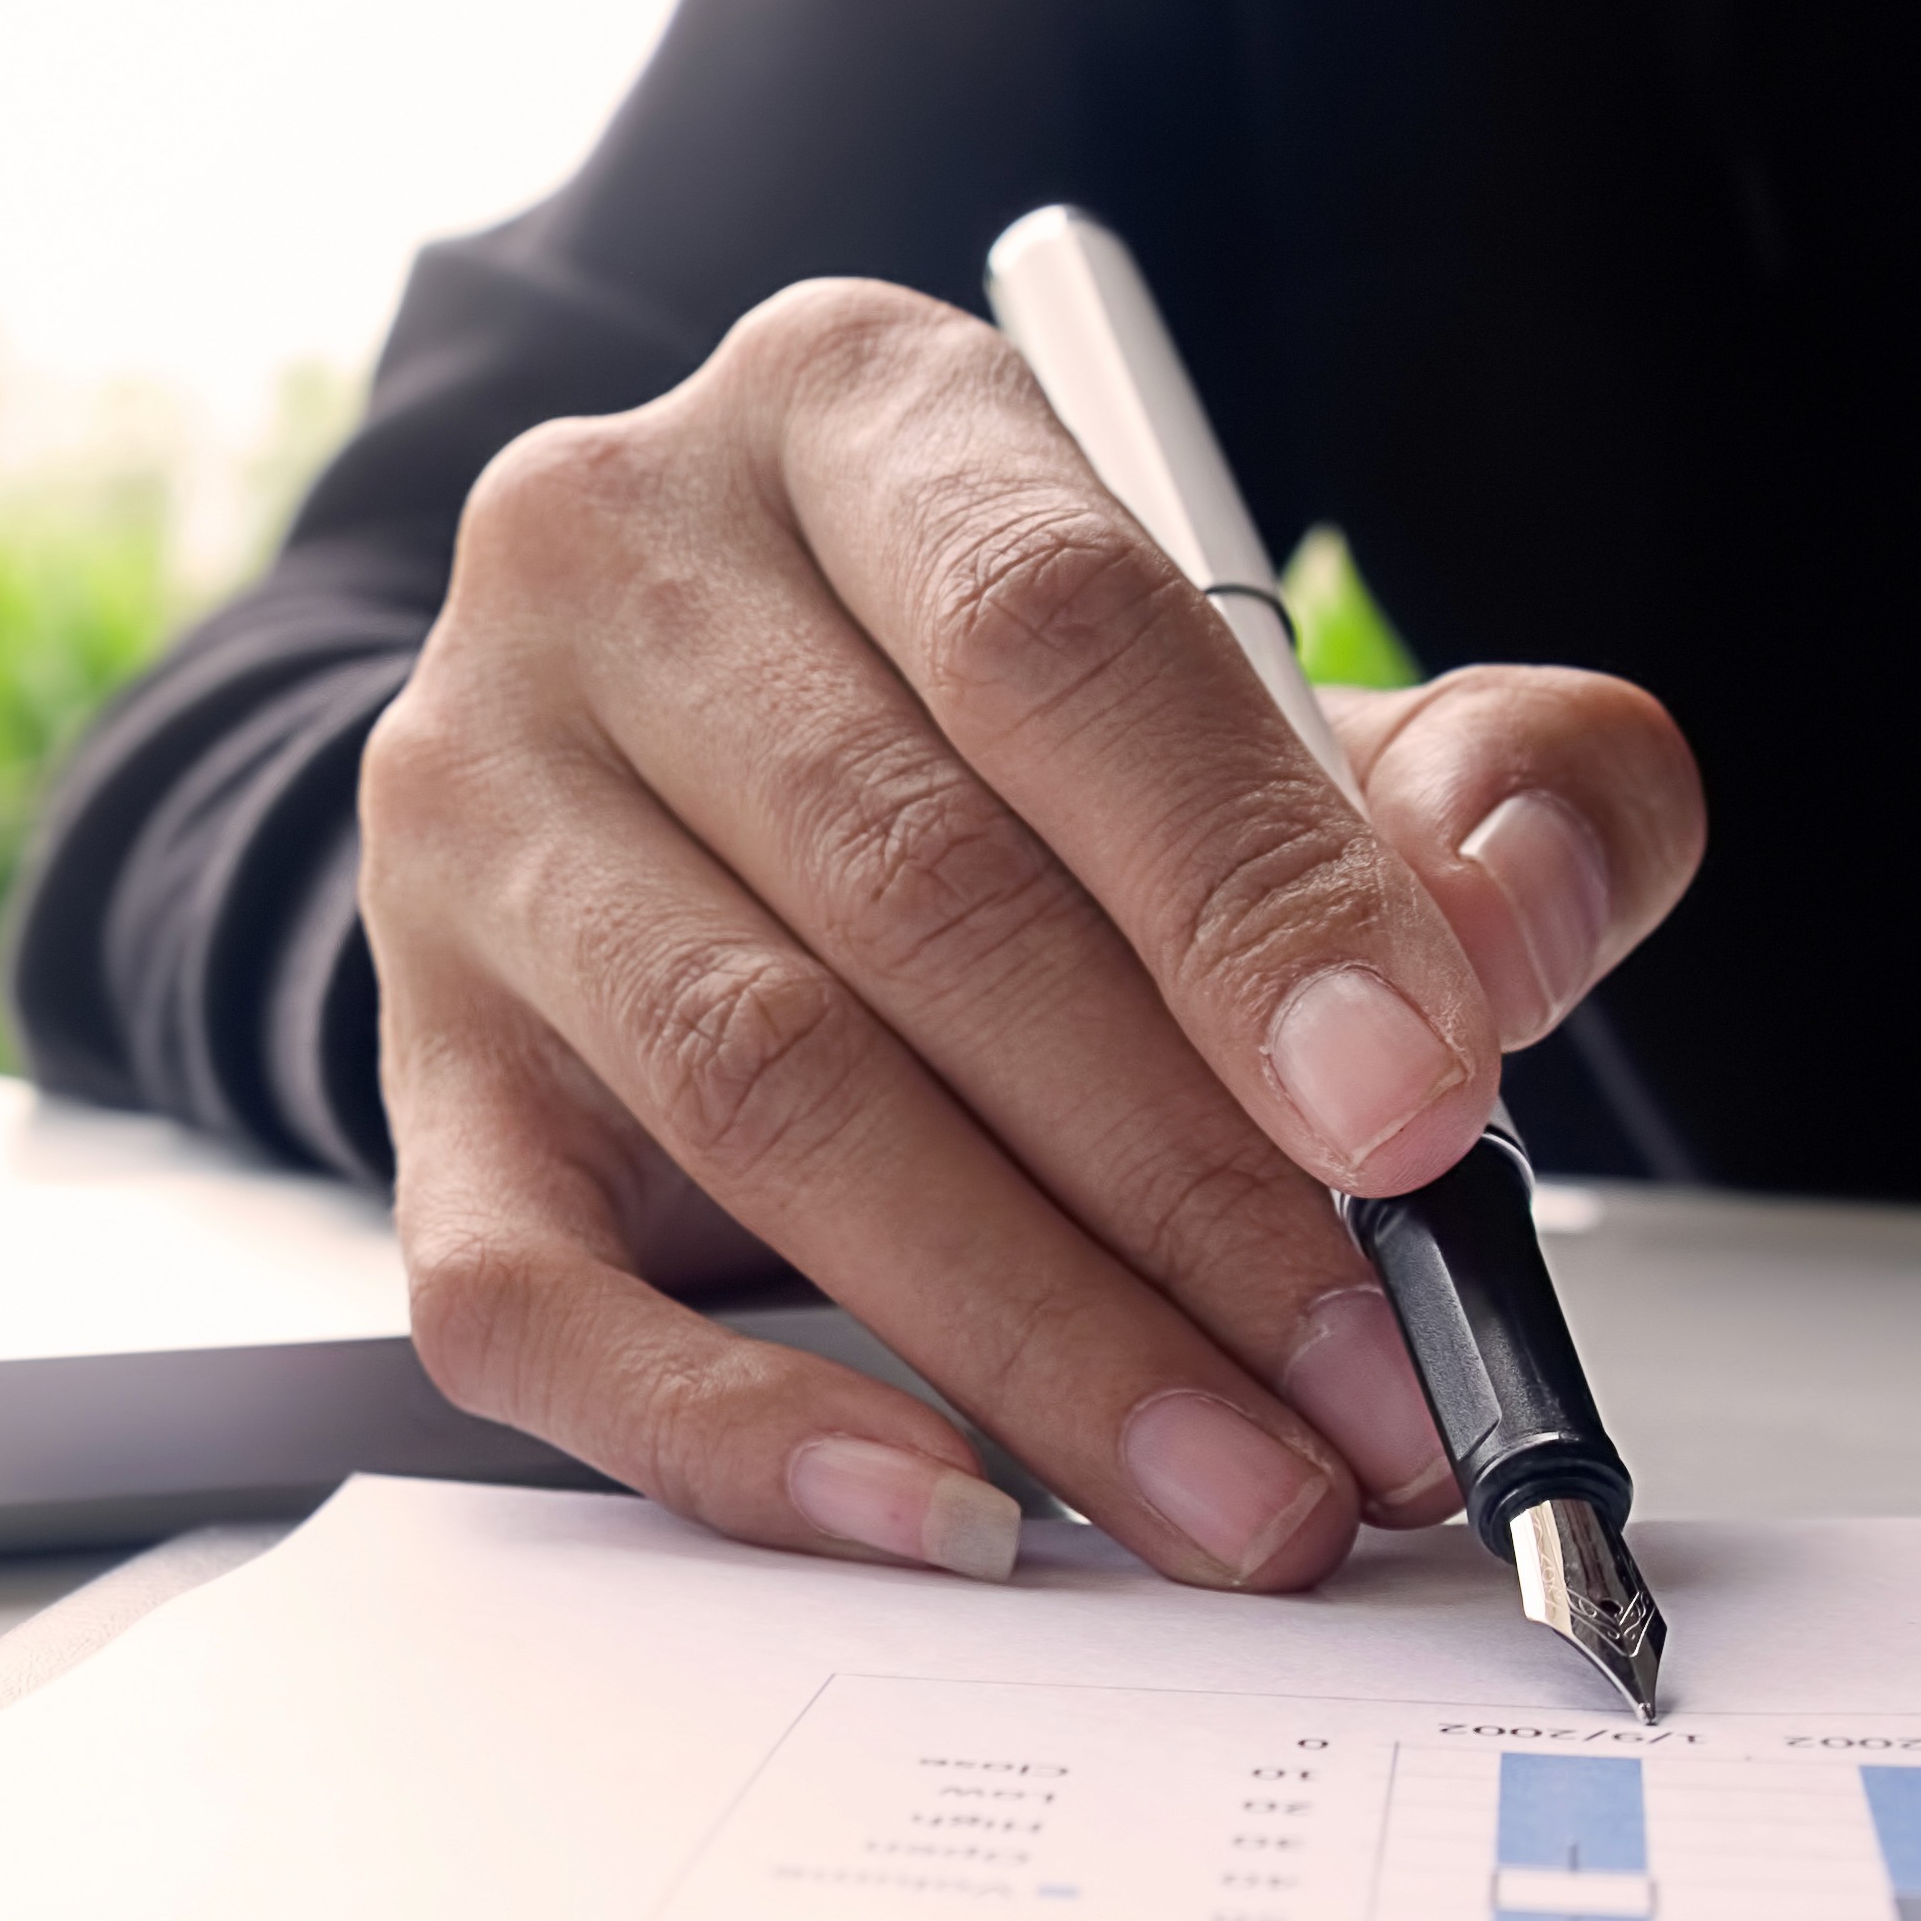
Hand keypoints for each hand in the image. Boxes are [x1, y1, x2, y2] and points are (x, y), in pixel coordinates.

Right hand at [357, 279, 1703, 1588]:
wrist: (690, 779)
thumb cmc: (1028, 751)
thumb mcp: (1296, 704)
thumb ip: (1487, 782)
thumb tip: (1507, 932)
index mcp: (847, 414)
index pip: (1046, 632)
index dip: (1250, 887)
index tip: (1420, 1110)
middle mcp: (608, 572)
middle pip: (916, 890)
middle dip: (1187, 1182)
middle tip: (1376, 1387)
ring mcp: (474, 820)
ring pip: (759, 1092)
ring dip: (1029, 1330)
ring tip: (1235, 1487)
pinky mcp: (412, 1065)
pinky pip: (530, 1288)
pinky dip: (739, 1429)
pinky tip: (937, 1506)